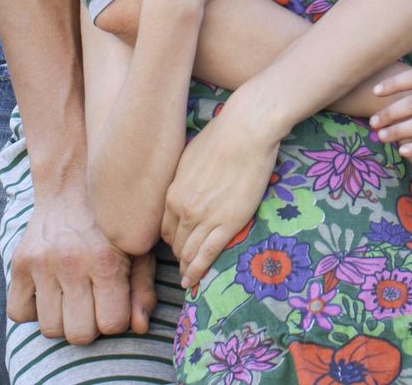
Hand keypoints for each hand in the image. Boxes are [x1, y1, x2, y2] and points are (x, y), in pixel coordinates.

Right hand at [6, 184, 147, 343]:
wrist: (72, 187)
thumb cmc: (111, 225)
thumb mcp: (137, 251)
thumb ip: (143, 291)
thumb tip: (140, 328)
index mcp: (106, 261)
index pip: (111, 324)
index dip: (115, 319)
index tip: (113, 302)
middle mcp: (72, 263)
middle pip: (79, 334)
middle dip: (89, 325)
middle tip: (91, 303)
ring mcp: (41, 264)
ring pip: (50, 329)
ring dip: (62, 320)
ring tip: (71, 298)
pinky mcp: (19, 263)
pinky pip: (18, 314)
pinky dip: (32, 310)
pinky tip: (48, 293)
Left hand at [162, 96, 280, 290]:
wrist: (246, 131)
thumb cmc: (221, 137)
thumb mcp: (189, 158)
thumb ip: (183, 181)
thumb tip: (183, 190)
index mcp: (172, 193)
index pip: (165, 228)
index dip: (170, 239)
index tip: (176, 243)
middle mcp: (184, 209)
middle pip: (175, 243)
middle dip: (178, 254)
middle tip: (183, 263)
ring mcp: (205, 218)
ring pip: (189, 253)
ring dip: (186, 267)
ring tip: (188, 277)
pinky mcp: (228, 223)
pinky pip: (208, 255)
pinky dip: (198, 271)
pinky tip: (193, 280)